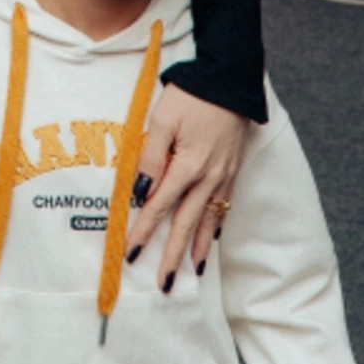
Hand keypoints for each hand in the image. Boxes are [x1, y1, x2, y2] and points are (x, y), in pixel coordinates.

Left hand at [125, 83, 246, 289]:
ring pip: (208, 220)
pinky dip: (215, 227)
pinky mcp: (232, 170)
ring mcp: (223, 176)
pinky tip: (210, 238)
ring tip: (190, 272)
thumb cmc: (191, 95)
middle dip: (172, 255)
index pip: (159, 206)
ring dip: (197, 248)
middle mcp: (208, 177)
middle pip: (186, 223)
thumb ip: (151, 156)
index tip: (131, 253)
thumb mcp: (163, 119)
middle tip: (163, 283)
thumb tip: (140, 192)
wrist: (230, 80)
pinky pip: (223, 207)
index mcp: (187, 165)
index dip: (144, 231)